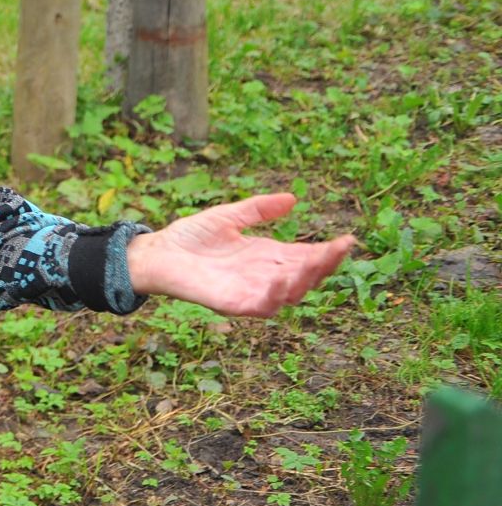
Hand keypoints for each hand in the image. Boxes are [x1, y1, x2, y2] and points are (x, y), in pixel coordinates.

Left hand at [126, 192, 354, 317]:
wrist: (156, 253)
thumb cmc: (190, 237)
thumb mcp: (229, 216)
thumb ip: (258, 209)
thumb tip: (293, 199)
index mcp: (266, 256)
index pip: (305, 257)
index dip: (327, 251)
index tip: (348, 239)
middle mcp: (263, 276)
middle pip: (304, 276)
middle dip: (325, 265)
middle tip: (341, 249)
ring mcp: (249, 291)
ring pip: (289, 294)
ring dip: (306, 280)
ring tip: (319, 262)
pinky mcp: (232, 303)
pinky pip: (260, 306)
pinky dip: (274, 296)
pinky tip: (283, 280)